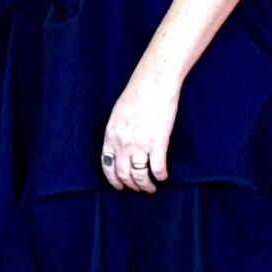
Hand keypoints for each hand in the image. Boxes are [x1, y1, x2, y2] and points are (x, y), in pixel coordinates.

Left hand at [101, 65, 179, 194]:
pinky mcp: (158, 143)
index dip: (114, 180)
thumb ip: (118, 131)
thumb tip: (121, 145)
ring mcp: (140, 145)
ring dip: (146, 185)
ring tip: (151, 188)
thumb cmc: (137, 93)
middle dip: (131, 185)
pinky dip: (160, 176)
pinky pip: (157, 168)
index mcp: (111, 135)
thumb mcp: (118, 113)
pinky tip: (163, 177)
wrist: (154, 82)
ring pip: (140, 176)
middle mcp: (123, 144)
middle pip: (124, 174)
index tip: (120, 186)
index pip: (107, 166)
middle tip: (139, 189)